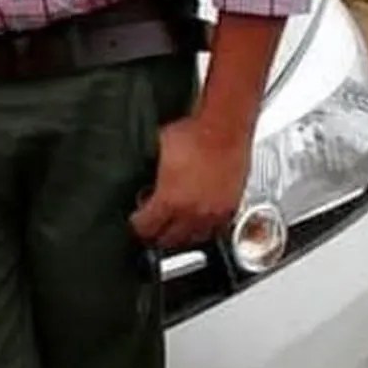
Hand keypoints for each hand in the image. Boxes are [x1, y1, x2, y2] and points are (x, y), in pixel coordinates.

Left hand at [130, 116, 250, 249]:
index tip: (137, 221)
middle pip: (169, 240)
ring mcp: (213, 213)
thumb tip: (143, 170)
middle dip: (158, 234)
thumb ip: (150, 167)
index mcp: (169, 200)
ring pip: (193, 239)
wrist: (225, 127)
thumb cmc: (195, 133)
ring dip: (182, 235)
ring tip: (176, 227)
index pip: (146, 228)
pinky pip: (216, 230)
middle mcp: (191, 213)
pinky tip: (200, 221)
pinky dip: (205, 229)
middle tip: (153, 228)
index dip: (137, 225)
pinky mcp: (230, 208)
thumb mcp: (157, 148)